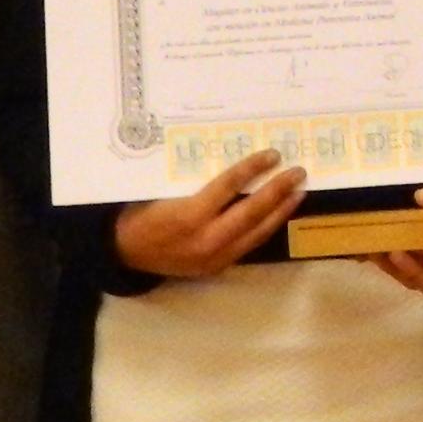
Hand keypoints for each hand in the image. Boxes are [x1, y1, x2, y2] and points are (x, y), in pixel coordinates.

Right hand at [115, 150, 302, 278]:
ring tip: (298, 192)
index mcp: (188, 215)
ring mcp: (214, 256)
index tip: (273, 155)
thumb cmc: (140, 213)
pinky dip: (266, 228)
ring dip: (281, 211)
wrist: (124, 253)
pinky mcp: (218, 267)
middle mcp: (205, 238)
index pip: (229, 186)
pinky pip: (249, 245)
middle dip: (278, 191)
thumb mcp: (162, 191)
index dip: (253, 168)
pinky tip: (278, 215)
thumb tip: (231, 163)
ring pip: (256, 232)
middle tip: (298, 172)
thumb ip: (195, 181)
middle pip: (251, 212)